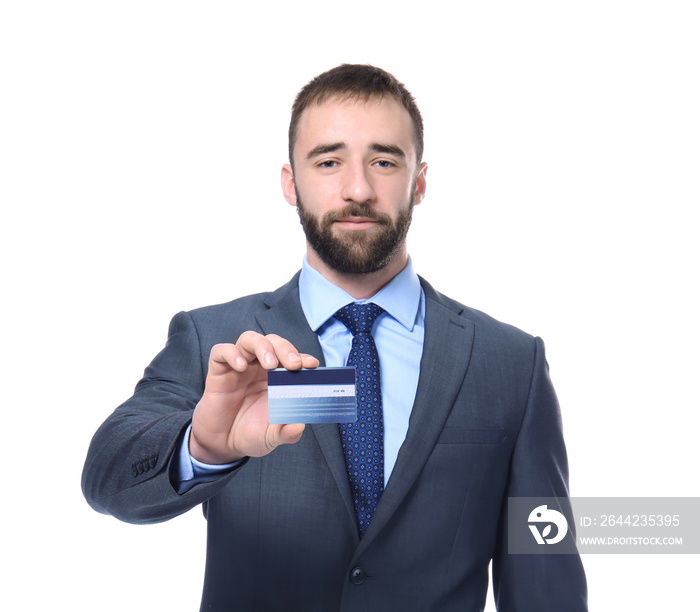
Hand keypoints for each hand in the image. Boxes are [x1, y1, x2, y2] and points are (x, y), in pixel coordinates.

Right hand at [190, 332, 319, 463]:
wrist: (222, 444)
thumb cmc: (250, 434)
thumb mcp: (272, 437)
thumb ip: (286, 432)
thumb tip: (299, 426)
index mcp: (278, 378)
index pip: (291, 358)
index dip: (302, 357)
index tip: (312, 365)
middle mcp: (259, 367)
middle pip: (273, 342)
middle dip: (285, 348)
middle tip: (293, 364)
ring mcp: (239, 367)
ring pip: (250, 339)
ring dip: (263, 347)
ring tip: (269, 364)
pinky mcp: (219, 371)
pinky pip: (221, 351)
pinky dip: (231, 354)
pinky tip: (240, 367)